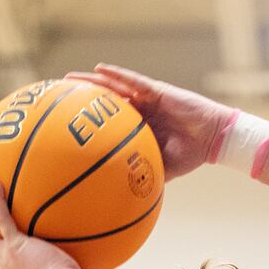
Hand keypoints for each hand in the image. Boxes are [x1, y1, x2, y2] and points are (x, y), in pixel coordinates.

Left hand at [64, 65, 234, 180]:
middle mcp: (140, 111)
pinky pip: (133, 80)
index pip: (109, 123)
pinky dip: (116, 74)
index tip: (66, 126)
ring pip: (114, 87)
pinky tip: (99, 69)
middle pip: (105, 102)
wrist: (213, 139)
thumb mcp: (163, 169)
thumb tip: (125, 199)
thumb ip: (144, 176)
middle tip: (55, 98)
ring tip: (69, 79)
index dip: (89, 123)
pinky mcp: (157, 90)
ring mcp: (147, 99)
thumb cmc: (192, 155)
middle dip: (82, 99)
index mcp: (140, 129)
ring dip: (92, 81)